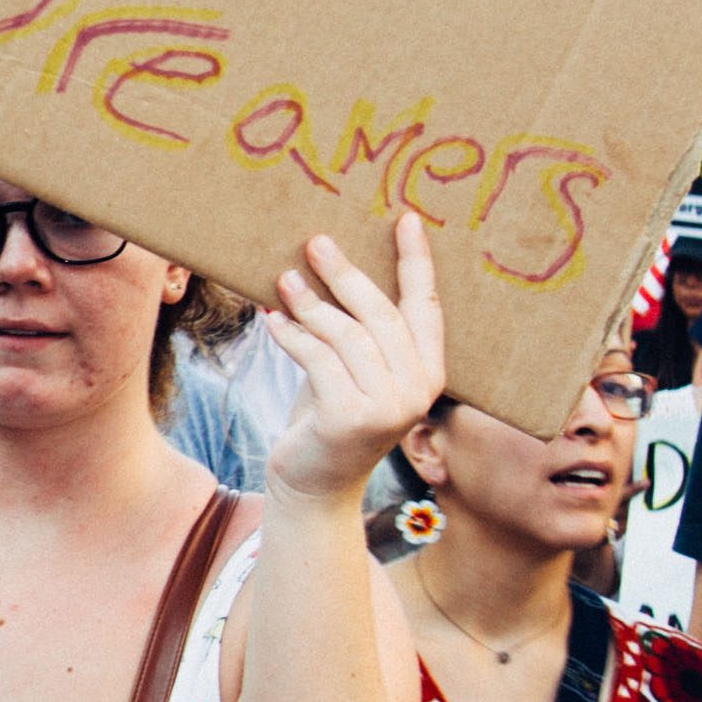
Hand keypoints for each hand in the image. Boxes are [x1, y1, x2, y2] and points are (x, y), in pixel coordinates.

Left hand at [252, 218, 446, 500]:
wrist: (315, 483)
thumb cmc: (332, 414)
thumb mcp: (356, 370)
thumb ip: (361, 331)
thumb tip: (329, 260)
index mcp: (431, 371)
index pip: (426, 305)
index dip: (417, 262)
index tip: (407, 218)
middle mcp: (418, 390)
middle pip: (381, 314)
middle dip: (346, 274)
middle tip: (315, 242)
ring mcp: (388, 406)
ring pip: (346, 335)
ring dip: (310, 304)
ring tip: (284, 281)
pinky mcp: (350, 418)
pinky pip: (317, 359)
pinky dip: (291, 336)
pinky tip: (271, 320)